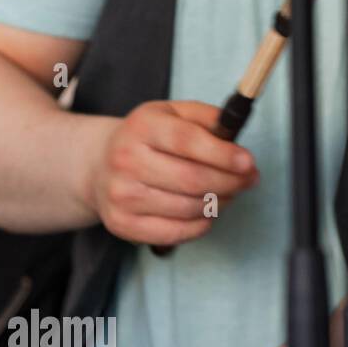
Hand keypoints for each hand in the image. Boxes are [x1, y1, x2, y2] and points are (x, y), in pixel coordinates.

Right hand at [82, 101, 257, 246]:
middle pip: (193, 180)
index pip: (189, 142)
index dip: (224, 155)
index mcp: (142, 126)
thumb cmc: (146, 139)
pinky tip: (206, 213)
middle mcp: (126, 160)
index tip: (248, 163)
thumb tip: (236, 138)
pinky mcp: (122, 224)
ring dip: (219, 204)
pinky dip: (200, 226)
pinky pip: (175, 232)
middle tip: (247, 181)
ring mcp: (122, 196)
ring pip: (188, 209)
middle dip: (230, 183)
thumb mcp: (171, 114)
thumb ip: (206, 118)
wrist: (99, 166)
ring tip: (228, 195)